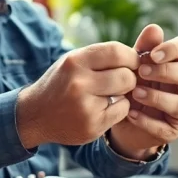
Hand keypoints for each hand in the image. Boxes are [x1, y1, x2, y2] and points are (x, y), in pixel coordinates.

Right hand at [16, 41, 139, 147]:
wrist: (35, 115)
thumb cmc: (61, 83)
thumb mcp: (74, 62)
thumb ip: (102, 56)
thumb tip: (142, 55)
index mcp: (75, 61)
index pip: (117, 51)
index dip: (131, 57)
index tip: (131, 62)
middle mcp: (79, 82)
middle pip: (126, 75)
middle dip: (130, 77)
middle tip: (122, 80)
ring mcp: (85, 106)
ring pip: (126, 94)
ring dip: (124, 93)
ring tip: (110, 93)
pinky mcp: (92, 126)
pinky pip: (122, 111)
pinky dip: (118, 109)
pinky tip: (103, 108)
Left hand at [108, 24, 177, 159]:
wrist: (123, 117)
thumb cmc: (136, 83)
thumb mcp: (135, 64)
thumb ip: (144, 48)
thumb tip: (154, 28)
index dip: (173, 49)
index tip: (152, 55)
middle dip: (164, 72)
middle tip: (140, 73)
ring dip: (157, 97)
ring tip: (135, 94)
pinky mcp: (174, 130)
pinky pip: (165, 127)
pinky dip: (147, 121)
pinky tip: (131, 113)